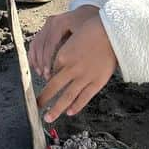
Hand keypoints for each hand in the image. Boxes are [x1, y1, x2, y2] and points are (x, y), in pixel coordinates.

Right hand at [28, 5, 98, 79]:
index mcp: (59, 22)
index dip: (48, 60)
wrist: (90, 11)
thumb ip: (74, 48)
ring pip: (36, 43)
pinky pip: (36, 42)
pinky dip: (34, 54)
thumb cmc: (90, 23)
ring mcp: (47, 24)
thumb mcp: (84, 34)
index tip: (49, 74)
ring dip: (36, 59)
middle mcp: (51, 22)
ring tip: (40, 73)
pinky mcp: (46, 28)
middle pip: (41, 45)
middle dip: (41, 62)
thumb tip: (65, 67)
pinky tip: (35, 65)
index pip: (49, 44)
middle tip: (45, 76)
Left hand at [34, 8, 117, 123]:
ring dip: (57, 109)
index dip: (48, 80)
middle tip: (36, 107)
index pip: (51, 72)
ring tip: (48, 118)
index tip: (45, 85)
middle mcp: (72, 68)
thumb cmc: (92, 30)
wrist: (112, 32)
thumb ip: (65, 53)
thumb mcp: (72, 39)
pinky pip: (85, 97)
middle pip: (54, 87)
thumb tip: (59, 67)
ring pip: (67, 97)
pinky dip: (76, 106)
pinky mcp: (97, 82)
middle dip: (44, 99)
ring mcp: (85, 77)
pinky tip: (69, 112)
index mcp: (63, 56)